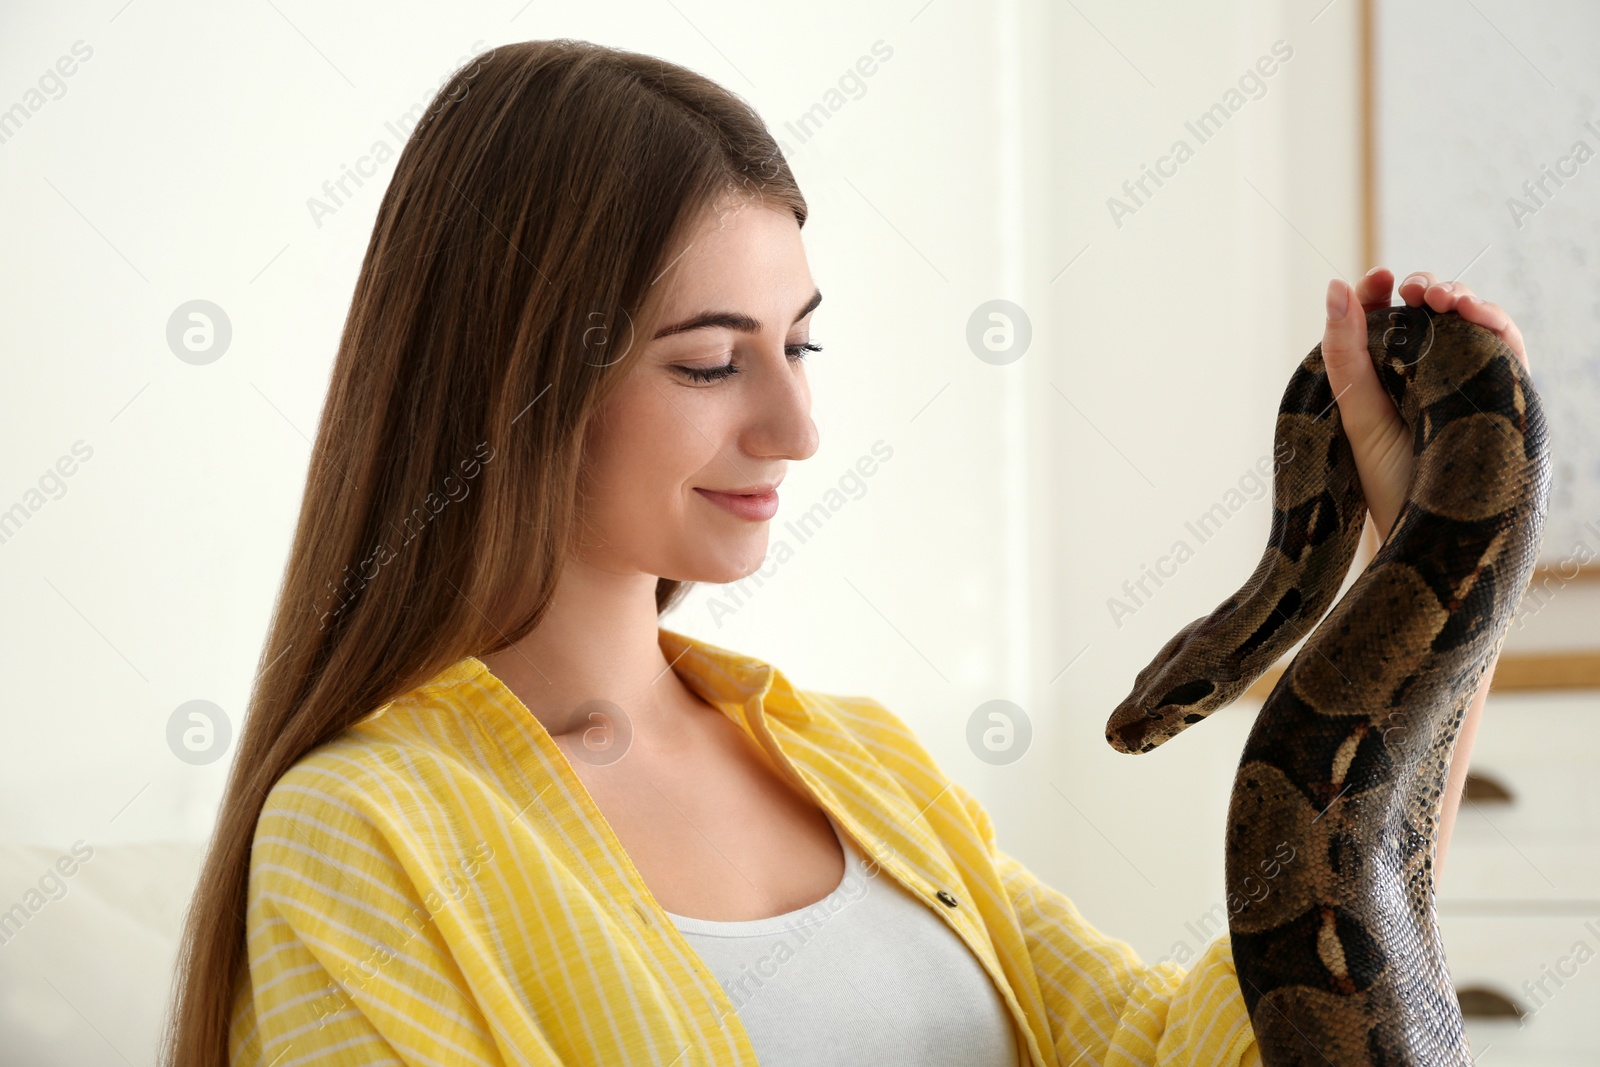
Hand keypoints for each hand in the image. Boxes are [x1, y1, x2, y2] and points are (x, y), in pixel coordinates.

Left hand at [1320, 268, 1529, 542]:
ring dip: (1460, 299)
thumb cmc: (1389, 484)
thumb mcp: (1358, 414)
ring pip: (1468, 325)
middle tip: (1414, 289)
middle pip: (1429, 316)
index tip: (1379, 279)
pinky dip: (1494, 321)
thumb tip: (1333, 285)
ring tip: (1444, 297)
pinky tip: (1475, 313)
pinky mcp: (1500, 394)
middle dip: (1423, 291)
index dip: (1379, 295)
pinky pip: (1505, 347)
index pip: (1382, 322)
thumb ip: (1344, 352)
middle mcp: (1427, 377)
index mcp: (1385, 379)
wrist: (1432, 538)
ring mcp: (1465, 384)